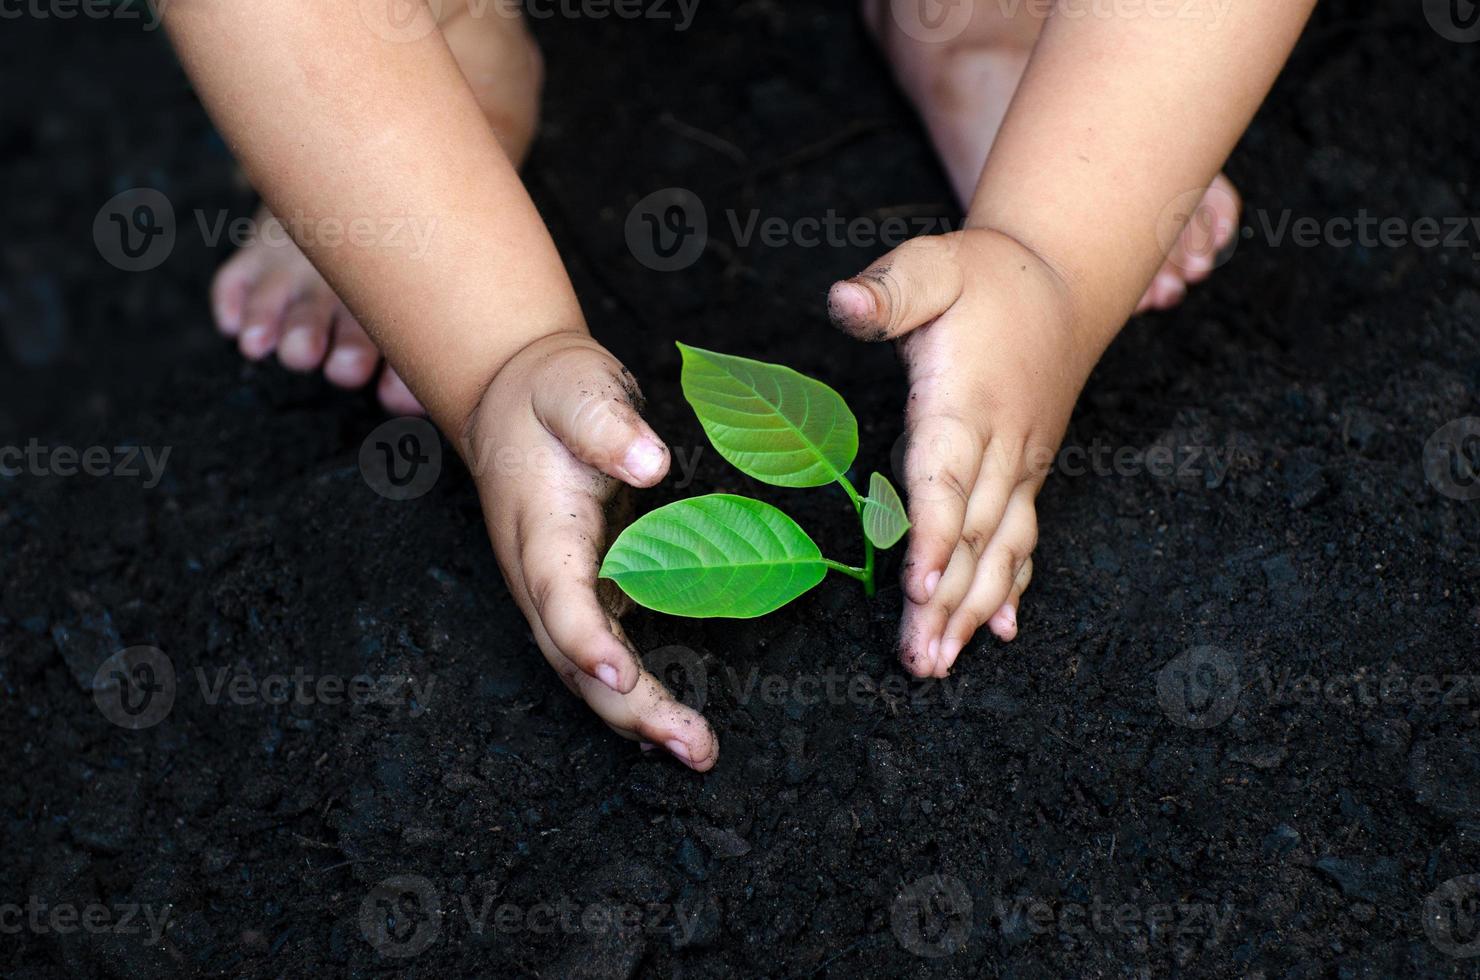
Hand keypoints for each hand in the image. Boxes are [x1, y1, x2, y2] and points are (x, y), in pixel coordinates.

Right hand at [462, 332, 717, 769]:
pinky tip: (674, 731)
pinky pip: (602, 661)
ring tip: (698, 752)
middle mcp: (541, 575)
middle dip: (631, 708)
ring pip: (587, 673)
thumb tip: (652, 462)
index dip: (586, 637)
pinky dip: (636, 701)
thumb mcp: (575, 386)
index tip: (621, 674)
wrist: (514, 401)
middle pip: (574, 657)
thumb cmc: (551, 394)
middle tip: (693, 746)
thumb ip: (607, 422)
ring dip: (639, 719)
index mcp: (540, 528)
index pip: (558, 593)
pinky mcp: (582, 598)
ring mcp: (558, 594)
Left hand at [830, 229, 1097, 677]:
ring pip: (999, 549)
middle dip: (946, 603)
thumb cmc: (987, 275)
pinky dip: (1011, 587)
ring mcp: (1021, 465)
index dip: (933, 535)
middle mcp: (1001, 444)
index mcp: (967, 401)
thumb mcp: (933, 263)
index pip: (947, 478)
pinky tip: (999, 631)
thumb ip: (890, 290)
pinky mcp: (1028, 473)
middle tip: (919, 663)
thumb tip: (843, 301)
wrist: (1065, 278)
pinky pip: (1022, 537)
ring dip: (972, 611)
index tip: (920, 587)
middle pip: (971, 535)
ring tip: (942, 663)